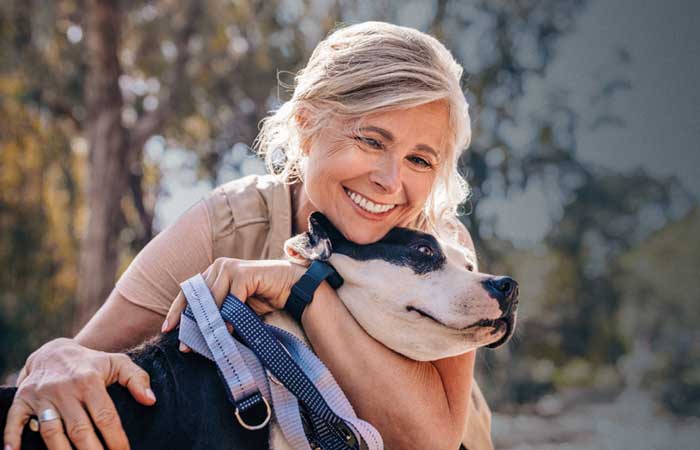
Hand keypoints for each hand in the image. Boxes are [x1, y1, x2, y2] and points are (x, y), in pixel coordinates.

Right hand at [3, 338, 155, 449]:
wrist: (54, 351)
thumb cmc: (91, 363)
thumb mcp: (117, 363)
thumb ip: (137, 379)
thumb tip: (151, 400)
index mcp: (90, 381)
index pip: (105, 416)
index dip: (116, 438)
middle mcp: (65, 389)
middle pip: (79, 429)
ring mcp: (42, 395)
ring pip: (52, 432)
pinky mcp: (22, 400)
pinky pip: (14, 422)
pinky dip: (12, 439)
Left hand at [161, 258, 305, 349]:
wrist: (291, 287)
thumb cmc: (263, 297)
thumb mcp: (235, 307)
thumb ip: (217, 313)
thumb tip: (195, 335)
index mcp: (213, 272)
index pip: (188, 292)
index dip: (177, 311)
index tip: (167, 329)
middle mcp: (218, 266)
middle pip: (196, 297)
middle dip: (190, 322)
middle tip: (185, 345)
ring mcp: (230, 267)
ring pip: (212, 299)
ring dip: (209, 323)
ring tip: (206, 342)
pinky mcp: (243, 273)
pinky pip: (231, 298)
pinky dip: (228, 316)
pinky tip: (227, 331)